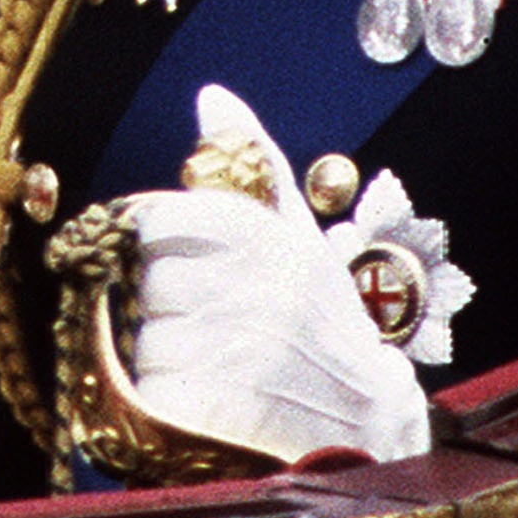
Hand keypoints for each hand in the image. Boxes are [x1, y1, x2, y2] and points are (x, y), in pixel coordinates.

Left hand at [121, 86, 430, 463]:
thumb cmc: (325, 318)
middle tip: (198, 320)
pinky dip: (165, 400)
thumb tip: (212, 96)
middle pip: (145, 283)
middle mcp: (258, 293)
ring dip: (161, 355)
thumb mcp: (300, 236)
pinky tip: (202, 399)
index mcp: (270, 241)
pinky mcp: (224, 417)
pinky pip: (152, 394)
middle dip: (160, 303)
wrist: (375, 421)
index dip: (151, 242)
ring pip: (143, 341)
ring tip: (208, 362)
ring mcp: (241, 358)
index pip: (158, 221)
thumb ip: (255, 163)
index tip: (166, 257)